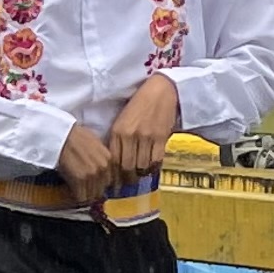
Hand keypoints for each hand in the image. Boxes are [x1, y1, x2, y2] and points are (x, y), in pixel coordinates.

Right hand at [55, 124, 114, 204]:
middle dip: (95, 190)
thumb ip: (103, 158)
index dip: (103, 184)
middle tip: (85, 188)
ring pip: (93, 195)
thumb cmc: (76, 137)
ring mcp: (92, 175)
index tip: (97, 186)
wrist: (62, 136)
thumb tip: (104, 171)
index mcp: (109, 159)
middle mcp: (103, 168)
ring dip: (86, 194)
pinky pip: (81, 197)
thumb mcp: (97, 144)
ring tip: (78, 190)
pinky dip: (77, 196)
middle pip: (103, 189)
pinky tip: (72, 191)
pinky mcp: (79, 180)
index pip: (112, 181)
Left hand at [104, 72, 179, 189]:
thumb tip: (115, 162)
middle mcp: (130, 135)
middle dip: (126, 178)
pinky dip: (153, 168)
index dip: (113, 174)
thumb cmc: (139, 104)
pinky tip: (150, 168)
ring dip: (140, 174)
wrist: (161, 90)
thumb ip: (118, 139)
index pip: (113, 160)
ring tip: (139, 176)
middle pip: (127, 167)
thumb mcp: (123, 119)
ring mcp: (147, 137)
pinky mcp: (161, 137)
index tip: (114, 181)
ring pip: (142, 166)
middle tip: (127, 182)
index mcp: (117, 130)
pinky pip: (156, 160)